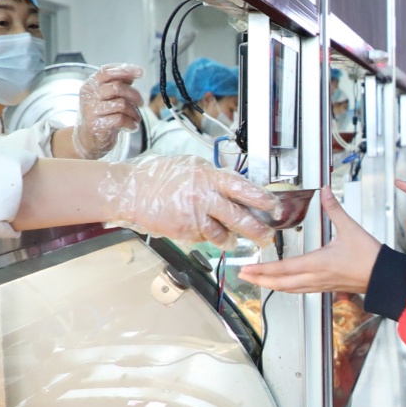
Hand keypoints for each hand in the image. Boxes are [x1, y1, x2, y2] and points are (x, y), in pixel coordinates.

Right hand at [73, 64, 143, 158]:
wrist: (86, 139)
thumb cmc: (101, 115)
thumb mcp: (106, 97)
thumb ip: (116, 85)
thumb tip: (132, 74)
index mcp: (90, 85)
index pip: (107, 71)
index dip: (124, 70)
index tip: (140, 72)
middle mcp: (88, 96)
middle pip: (117, 87)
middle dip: (134, 95)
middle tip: (141, 103)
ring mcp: (91, 111)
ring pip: (122, 104)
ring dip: (134, 112)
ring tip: (136, 118)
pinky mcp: (96, 126)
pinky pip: (121, 119)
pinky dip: (131, 123)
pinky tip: (132, 126)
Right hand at [99, 155, 273, 247]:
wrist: (130, 190)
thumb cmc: (159, 176)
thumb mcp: (192, 167)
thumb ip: (214, 178)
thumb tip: (237, 188)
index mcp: (208, 176)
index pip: (243, 188)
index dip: (262, 199)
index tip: (275, 207)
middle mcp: (204, 197)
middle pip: (239, 218)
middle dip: (258, 230)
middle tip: (268, 236)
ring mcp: (194, 216)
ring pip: (223, 234)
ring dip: (231, 239)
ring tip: (234, 240)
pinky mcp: (184, 231)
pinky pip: (203, 238)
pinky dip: (206, 237)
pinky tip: (202, 230)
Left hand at [235, 188, 381, 293]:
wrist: (384, 277)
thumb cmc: (370, 257)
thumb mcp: (351, 228)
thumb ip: (335, 209)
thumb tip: (325, 191)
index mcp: (319, 263)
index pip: (285, 268)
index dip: (264, 269)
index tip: (248, 268)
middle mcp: (317, 277)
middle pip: (282, 283)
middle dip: (261, 280)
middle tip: (244, 275)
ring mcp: (321, 285)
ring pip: (290, 289)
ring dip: (271, 285)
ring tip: (258, 280)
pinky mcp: (326, 287)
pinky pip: (301, 290)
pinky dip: (287, 288)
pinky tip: (284, 285)